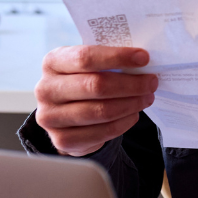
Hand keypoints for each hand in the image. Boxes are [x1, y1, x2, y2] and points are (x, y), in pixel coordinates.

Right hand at [34, 46, 157, 155]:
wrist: (67, 115)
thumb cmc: (83, 82)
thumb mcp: (89, 66)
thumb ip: (108, 60)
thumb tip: (142, 60)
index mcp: (52, 62)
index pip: (86, 57)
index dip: (117, 57)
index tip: (144, 58)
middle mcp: (45, 89)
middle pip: (96, 85)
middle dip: (131, 84)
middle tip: (151, 82)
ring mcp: (50, 117)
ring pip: (102, 111)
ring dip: (131, 104)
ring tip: (147, 97)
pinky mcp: (62, 140)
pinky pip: (103, 132)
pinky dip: (124, 122)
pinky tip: (134, 114)